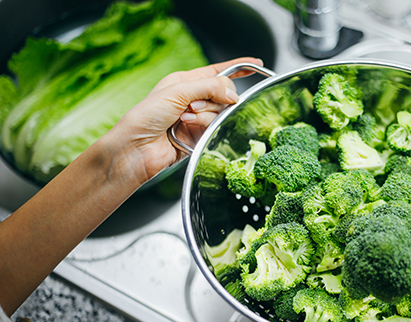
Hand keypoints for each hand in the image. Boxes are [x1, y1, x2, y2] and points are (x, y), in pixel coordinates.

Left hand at [0, 57, 262, 314]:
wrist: (136, 149)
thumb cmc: (146, 116)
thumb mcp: (177, 91)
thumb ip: (209, 87)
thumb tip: (233, 93)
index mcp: (185, 82)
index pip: (217, 71)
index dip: (238, 67)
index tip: (257, 65)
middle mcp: (193, 99)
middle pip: (224, 94)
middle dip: (214, 98)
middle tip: (194, 106)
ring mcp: (197, 119)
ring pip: (221, 112)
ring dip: (205, 115)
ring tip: (185, 121)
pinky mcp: (199, 137)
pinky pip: (215, 128)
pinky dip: (205, 128)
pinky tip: (188, 131)